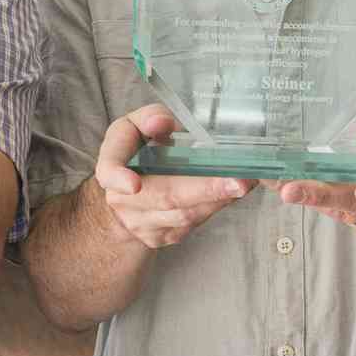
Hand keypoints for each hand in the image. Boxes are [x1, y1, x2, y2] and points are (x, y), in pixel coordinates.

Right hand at [93, 105, 253, 248]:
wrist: (127, 195)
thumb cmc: (136, 151)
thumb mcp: (136, 125)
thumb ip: (150, 118)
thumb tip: (164, 122)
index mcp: (113, 164)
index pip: (109, 170)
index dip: (119, 177)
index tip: (132, 185)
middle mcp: (122, 199)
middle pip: (164, 197)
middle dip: (205, 189)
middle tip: (239, 181)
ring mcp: (141, 224)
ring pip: (184, 215)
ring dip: (219, 199)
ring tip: (247, 183)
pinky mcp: (161, 238)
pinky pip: (193, 225)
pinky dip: (216, 207)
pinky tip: (233, 193)